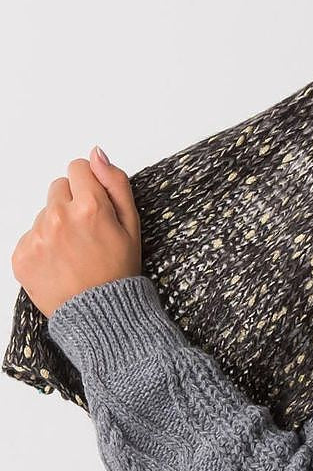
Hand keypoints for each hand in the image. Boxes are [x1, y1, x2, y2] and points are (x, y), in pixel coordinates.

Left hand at [11, 146, 142, 318]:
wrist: (100, 317)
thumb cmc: (118, 272)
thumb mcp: (132, 226)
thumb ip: (115, 184)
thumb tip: (96, 154)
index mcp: (90, 206)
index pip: (77, 168)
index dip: (90, 188)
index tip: (95, 209)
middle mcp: (59, 217)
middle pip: (58, 188)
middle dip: (71, 205)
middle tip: (86, 235)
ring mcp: (37, 236)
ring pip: (44, 214)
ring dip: (56, 227)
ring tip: (73, 254)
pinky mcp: (22, 255)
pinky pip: (29, 236)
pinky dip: (42, 248)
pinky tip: (59, 265)